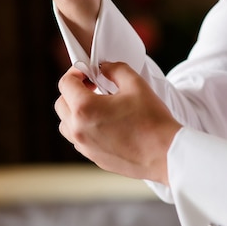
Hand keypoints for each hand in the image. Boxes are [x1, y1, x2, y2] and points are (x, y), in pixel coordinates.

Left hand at [54, 62, 181, 184]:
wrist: (165, 154)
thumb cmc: (152, 120)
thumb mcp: (135, 84)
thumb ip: (114, 69)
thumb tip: (103, 68)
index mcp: (85, 108)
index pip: (65, 84)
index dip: (75, 72)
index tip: (88, 72)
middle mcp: (78, 129)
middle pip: (61, 104)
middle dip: (74, 91)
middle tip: (93, 86)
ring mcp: (84, 146)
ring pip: (66, 124)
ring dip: (75, 111)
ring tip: (98, 106)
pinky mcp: (93, 157)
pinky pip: (78, 139)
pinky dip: (83, 128)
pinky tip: (104, 123)